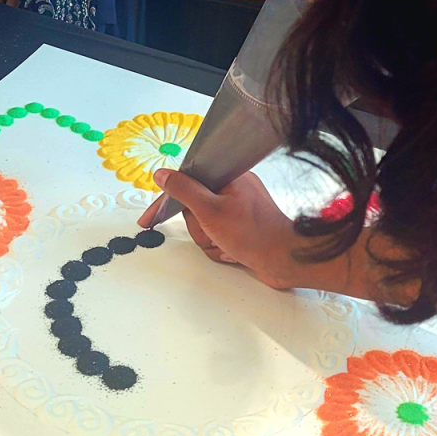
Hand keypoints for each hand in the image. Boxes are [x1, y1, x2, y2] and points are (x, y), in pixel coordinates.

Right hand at [138, 169, 308, 290]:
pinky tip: (234, 252)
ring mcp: (238, 210)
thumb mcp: (210, 210)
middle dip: (200, 228)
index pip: (188, 181)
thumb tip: (162, 174)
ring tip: (228, 245)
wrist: (285, 261)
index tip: (151, 218)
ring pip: (204, 226)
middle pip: (194, 209)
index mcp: (228, 176)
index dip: (169, 200)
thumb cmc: (253, 233)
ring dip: (211, 241)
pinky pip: (217, 237)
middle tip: (214, 232)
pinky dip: (221, 248)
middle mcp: (234, 190)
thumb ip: (183, 190)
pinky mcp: (242, 228)